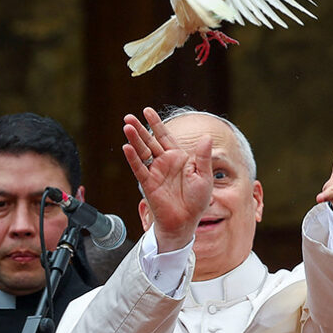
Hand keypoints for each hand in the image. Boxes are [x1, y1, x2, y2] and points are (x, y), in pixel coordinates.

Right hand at [122, 107, 212, 251]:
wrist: (187, 221)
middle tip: (128, 117)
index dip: (156, 123)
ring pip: (142, 152)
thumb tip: (206, 137)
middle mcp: (165, 162)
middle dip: (140, 128)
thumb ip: (204, 157)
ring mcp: (156, 172)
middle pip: (150, 141)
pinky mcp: (148, 184)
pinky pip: (139, 169)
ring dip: (134, 139)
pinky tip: (127, 147)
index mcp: (179, 157)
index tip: (147, 111)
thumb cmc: (197, 201)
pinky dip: (133, 159)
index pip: (165, 136)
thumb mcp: (205, 176)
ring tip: (126, 126)